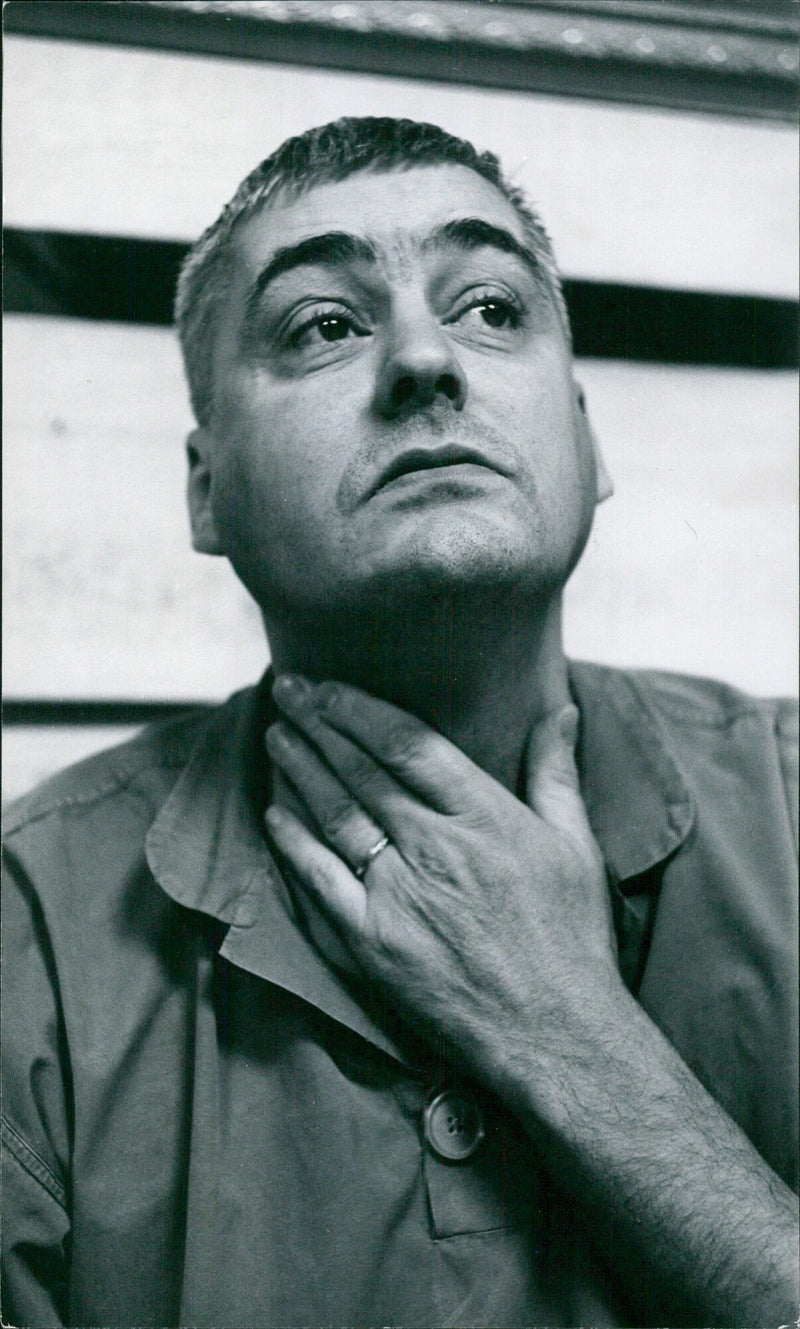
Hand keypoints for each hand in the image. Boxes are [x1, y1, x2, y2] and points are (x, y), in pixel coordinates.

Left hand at [264, 677, 799, 1326]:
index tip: (327, 685)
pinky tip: (274, 815)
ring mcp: (398, 896)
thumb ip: (557, 772)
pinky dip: (293, 844)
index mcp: (484, 816)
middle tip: (287, 691)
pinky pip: (319, 882)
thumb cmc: (573, 942)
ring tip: (276, 735)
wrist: (557, 1036)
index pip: (407, 742)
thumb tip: (562, 707)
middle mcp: (435, 848)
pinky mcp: (372, 943)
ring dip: (300, 771)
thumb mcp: (577, 845)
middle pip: (361, 770)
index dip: (358, 708)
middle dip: (317, 725)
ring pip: (335, 816)